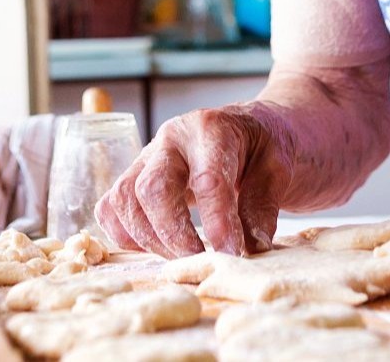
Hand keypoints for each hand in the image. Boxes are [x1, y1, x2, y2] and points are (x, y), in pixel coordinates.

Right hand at [94, 104, 286, 257]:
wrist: (251, 130)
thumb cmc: (265, 146)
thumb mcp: (279, 168)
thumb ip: (262, 207)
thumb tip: (251, 248)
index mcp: (211, 129)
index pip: (207, 179)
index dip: (217, 222)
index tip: (230, 253)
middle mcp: (172, 138)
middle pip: (151, 188)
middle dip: (174, 234)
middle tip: (201, 260)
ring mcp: (148, 156)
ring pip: (124, 199)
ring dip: (149, 238)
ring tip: (183, 256)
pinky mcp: (135, 176)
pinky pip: (111, 206)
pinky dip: (125, 233)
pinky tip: (156, 247)